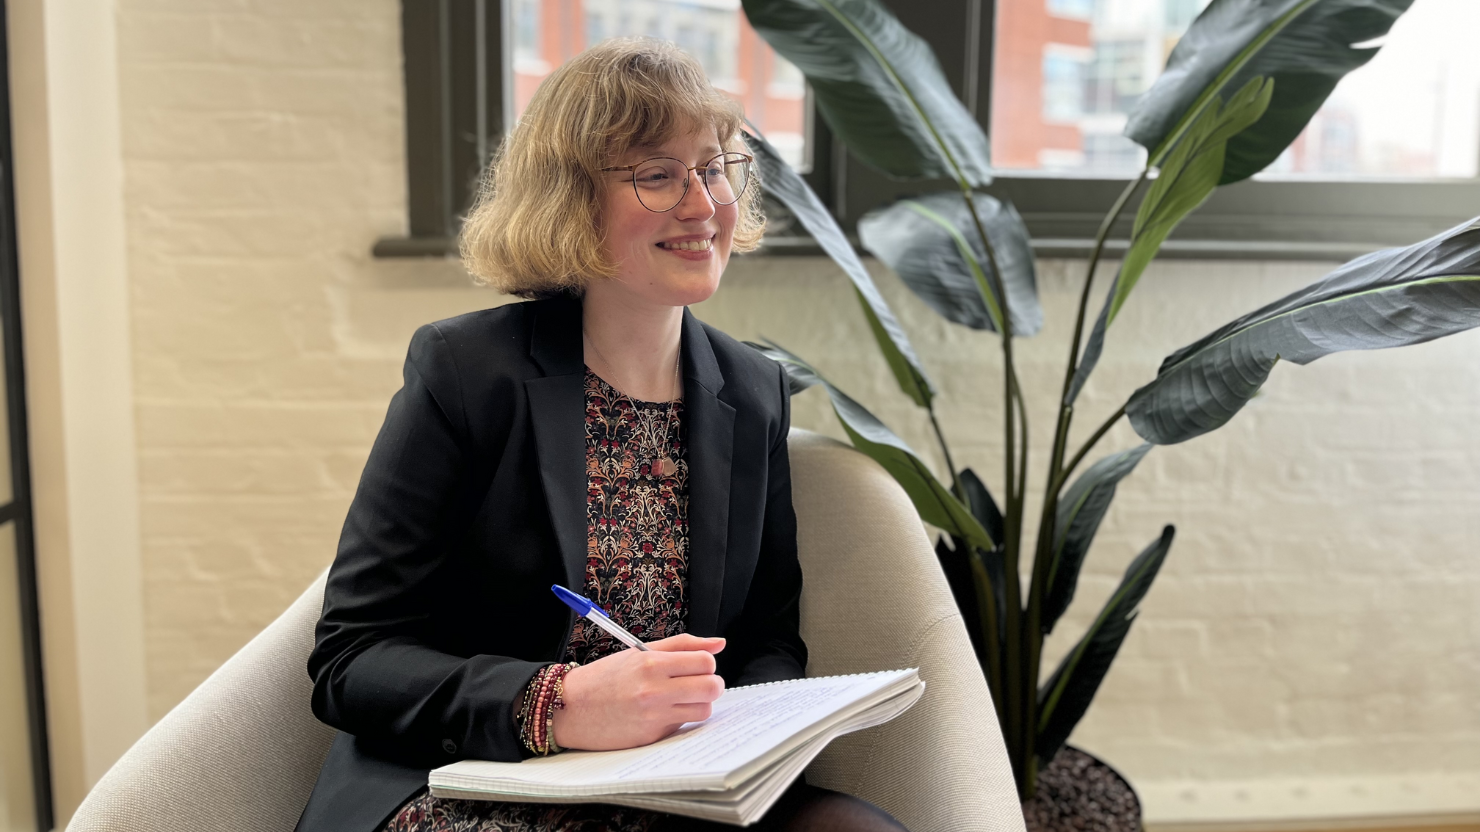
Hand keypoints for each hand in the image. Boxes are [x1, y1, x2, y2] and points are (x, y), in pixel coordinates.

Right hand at [551, 633, 725, 750]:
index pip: (705, 661)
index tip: (697, 666)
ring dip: (698, 703)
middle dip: (710, 684)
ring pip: (704, 710)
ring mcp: (654, 716)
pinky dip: (679, 718)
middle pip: (712, 687)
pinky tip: (661, 712)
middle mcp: (654, 690)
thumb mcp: (639, 651)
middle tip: (697, 683)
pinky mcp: (652, 736)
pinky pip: (683, 725)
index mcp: (651, 663)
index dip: (706, 663)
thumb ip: (682, 645)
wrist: (571, 708)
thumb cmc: (605, 677)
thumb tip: (720, 643)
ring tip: (680, 698)